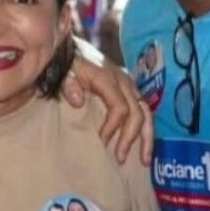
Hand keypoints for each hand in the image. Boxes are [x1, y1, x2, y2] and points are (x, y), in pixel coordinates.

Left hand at [62, 40, 152, 164]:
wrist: (71, 49)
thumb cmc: (66, 63)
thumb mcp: (63, 71)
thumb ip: (68, 84)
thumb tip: (77, 101)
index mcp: (108, 78)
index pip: (120, 107)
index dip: (113, 127)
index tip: (102, 142)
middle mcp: (124, 82)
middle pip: (138, 112)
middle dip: (131, 138)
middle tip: (119, 159)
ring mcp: (129, 86)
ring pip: (146, 113)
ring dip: (147, 138)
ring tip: (144, 161)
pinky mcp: (129, 90)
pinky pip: (142, 111)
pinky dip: (145, 130)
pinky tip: (142, 147)